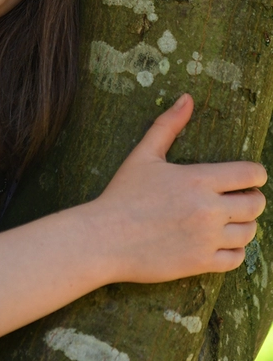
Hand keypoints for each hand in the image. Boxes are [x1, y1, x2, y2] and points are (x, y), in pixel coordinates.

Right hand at [98, 93, 266, 283]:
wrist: (105, 238)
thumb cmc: (123, 194)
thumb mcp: (144, 154)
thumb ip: (168, 125)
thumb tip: (186, 98)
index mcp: (197, 179)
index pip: (249, 174)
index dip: (255, 173)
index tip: (249, 176)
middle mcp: (208, 209)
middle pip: (255, 204)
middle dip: (251, 198)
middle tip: (237, 197)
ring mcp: (207, 239)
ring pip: (250, 232)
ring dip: (244, 224)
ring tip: (228, 219)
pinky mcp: (202, 263)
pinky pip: (237, 258)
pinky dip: (234, 250)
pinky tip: (219, 241)